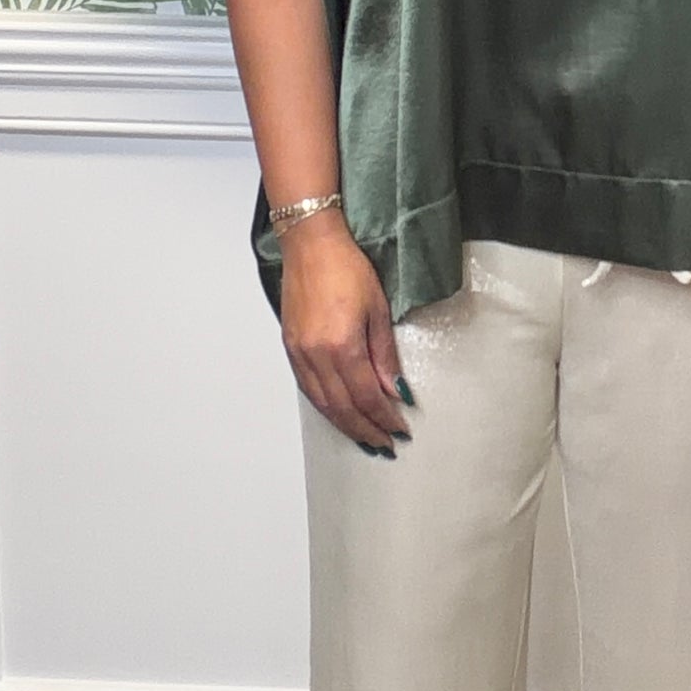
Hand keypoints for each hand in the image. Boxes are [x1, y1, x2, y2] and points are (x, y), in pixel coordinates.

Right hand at [278, 212, 409, 454]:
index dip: (384, 418)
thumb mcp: (378, 309)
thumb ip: (384, 354)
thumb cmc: (347, 268)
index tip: (400, 430)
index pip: (366, 396)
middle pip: (342, 407)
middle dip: (365, 430)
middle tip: (384, 445)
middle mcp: (316, 355)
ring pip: (322, 403)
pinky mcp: (290, 347)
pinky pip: (307, 388)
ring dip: (344, 424)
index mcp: (341, 346)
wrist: (311, 245)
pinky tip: (338, 414)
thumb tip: (395, 390)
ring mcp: (299, 353)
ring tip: (364, 438)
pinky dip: (325, 407)